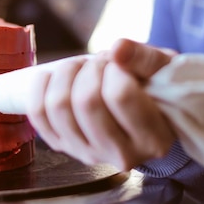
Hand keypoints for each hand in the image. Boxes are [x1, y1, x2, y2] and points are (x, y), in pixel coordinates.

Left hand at [26, 41, 176, 170]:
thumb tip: (117, 48)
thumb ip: (145, 58)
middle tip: (102, 61)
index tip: (121, 63)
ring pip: (58, 107)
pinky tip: (54, 75)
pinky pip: (37, 114)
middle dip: (90, 68)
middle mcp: (121, 155)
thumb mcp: (165, 69)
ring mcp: (88, 154)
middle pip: (86, 102)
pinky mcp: (63, 146)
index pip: (121, 96)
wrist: (145, 110)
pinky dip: (40, 87)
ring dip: (66, 74)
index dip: (115, 68)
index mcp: (153, 139)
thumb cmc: (157, 87)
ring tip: (82, 67)